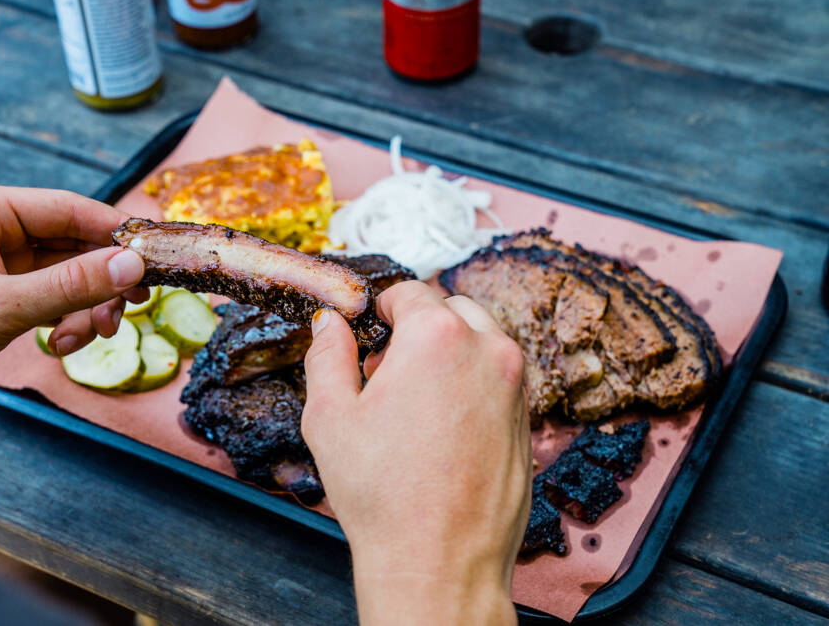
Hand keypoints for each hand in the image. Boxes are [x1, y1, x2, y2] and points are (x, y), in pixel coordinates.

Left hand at [0, 182, 144, 450]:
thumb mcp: (0, 306)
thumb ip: (71, 285)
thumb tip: (131, 265)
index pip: (70, 209)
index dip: (115, 234)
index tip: (154, 259)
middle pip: (75, 245)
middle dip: (102, 281)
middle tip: (125, 311)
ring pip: (69, 277)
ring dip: (85, 308)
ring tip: (83, 337)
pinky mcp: (0, 299)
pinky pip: (53, 301)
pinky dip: (66, 322)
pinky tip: (61, 345)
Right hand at [302, 281, 529, 625]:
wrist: (439, 562)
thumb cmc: (381, 493)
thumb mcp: (329, 416)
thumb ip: (327, 356)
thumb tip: (329, 324)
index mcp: (437, 337)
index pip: (410, 292)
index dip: (381, 308)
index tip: (368, 331)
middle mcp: (488, 350)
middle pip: (452, 309)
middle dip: (419, 328)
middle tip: (387, 371)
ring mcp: (515, 386)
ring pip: (481, 341)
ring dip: (450, 353)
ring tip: (416, 402)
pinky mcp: (527, 419)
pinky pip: (499, 379)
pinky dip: (474, 384)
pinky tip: (443, 429)